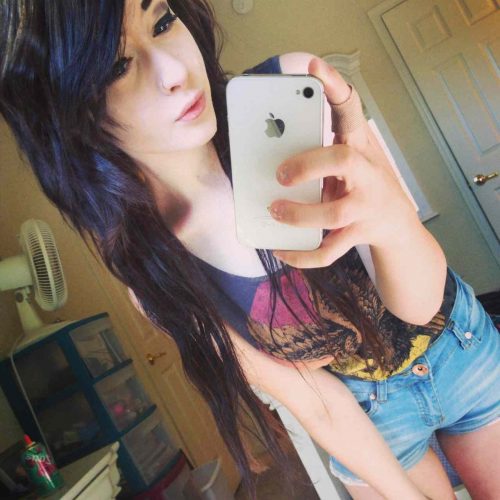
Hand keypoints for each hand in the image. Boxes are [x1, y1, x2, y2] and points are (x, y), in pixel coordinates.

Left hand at [268, 56, 418, 267]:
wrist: (397, 225)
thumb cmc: (364, 186)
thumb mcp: (349, 162)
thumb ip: (321, 153)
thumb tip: (271, 152)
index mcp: (360, 148)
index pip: (350, 110)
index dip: (334, 87)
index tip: (313, 67)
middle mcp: (367, 174)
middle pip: (343, 160)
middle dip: (308, 164)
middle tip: (280, 173)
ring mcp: (365, 207)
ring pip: (333, 213)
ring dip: (300, 215)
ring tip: (274, 211)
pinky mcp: (359, 234)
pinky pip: (328, 251)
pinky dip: (302, 255)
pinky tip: (281, 250)